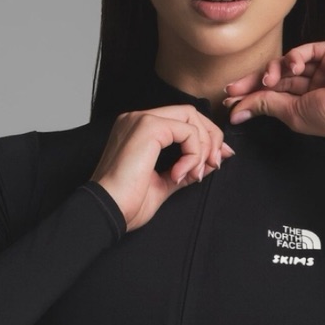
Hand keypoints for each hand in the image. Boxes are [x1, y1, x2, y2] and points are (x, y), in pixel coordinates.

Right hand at [90, 105, 235, 232]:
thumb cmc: (127, 203)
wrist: (108, 211)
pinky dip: (193, 154)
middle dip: (211, 139)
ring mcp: (141, 120)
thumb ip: (188, 168)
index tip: (216, 160)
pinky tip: (179, 174)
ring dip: (203, 148)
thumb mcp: (166, 182)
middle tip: (215, 164)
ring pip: (191, 119)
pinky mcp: (148, 127)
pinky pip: (188, 131)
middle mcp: (138, 119)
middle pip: (190, 113)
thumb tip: (213, 160)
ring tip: (194, 175)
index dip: (206, 137)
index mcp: (139, 130)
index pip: (182, 119)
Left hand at [223, 38, 324, 139]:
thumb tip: (238, 110)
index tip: (229, 102)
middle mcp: (313, 86)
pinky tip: (293, 66)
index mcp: (307, 105)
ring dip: (273, 71)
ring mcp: (322, 68)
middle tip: (231, 89)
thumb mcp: (294, 114)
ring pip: (287, 64)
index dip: (250, 98)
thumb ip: (267, 105)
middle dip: (252, 83)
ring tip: (269, 80)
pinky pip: (303, 50)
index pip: (273, 98)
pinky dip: (293, 57)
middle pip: (275, 80)